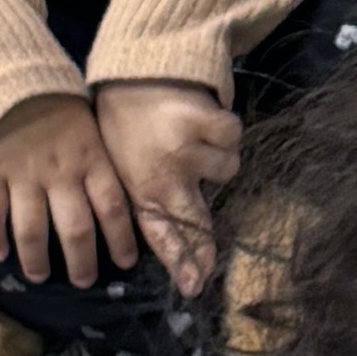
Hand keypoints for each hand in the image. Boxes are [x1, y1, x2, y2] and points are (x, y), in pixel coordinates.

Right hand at [0, 94, 141, 288]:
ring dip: (37, 260)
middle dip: (82, 262)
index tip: (125, 262)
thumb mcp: (91, 126)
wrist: (9, 75)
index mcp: (92, 158)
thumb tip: (116, 205)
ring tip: (40, 276)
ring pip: (33, 230)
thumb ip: (100, 162)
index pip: (113, 207)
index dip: (121, 239)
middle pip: (76, 229)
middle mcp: (61, 171)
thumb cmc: (57, 105)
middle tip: (84, 281)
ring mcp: (23, 174)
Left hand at [95, 80, 245, 295]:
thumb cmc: (125, 122)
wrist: (131, 69)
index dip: (181, 262)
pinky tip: (206, 122)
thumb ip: (147, 199)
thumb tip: (178, 240)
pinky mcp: (206, 121)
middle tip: (209, 268)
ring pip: (226, 172)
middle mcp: (165, 174)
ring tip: (195, 142)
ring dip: (217, 160)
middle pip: (196, 222)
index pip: (163, 233)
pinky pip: (234, 138)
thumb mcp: (122, 165)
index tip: (194, 286)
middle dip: (204, 250)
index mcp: (139, 185)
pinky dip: (226, 131)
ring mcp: (188, 149)